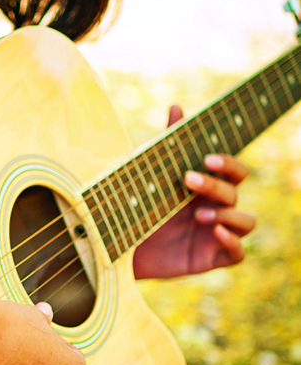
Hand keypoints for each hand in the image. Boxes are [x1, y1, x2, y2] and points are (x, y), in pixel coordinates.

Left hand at [133, 105, 255, 278]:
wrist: (117, 248)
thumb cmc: (138, 210)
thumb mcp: (150, 179)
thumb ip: (167, 146)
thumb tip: (176, 107)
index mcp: (204, 188)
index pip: (232, 171)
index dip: (227, 163)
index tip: (206, 158)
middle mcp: (215, 208)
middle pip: (235, 191)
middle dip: (217, 185)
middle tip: (188, 180)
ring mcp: (215, 234)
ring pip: (246, 221)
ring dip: (228, 215)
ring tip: (198, 216)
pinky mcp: (211, 258)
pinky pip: (238, 253)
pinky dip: (232, 242)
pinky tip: (216, 233)